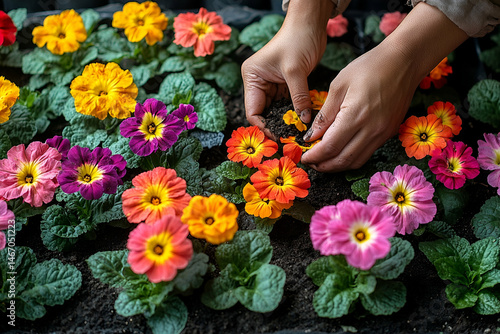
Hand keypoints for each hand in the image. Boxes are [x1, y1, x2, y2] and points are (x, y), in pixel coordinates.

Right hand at [241, 0, 333, 137]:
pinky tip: (302, 121)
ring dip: (286, 120)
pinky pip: (287, 104)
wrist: (310, 24)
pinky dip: (294, 112)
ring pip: (276, 111)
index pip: (253, 110)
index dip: (264, 126)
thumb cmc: (297, 40)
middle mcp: (258, 82)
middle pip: (264, 113)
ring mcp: (272, 84)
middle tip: (289, 138)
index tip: (278, 137)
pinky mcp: (285, 85)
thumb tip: (303, 121)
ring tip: (297, 132)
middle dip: (276, 125)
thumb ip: (298, 98)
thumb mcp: (296, 71)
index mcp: (252, 77)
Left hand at [301, 2, 467, 171]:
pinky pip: (367, 153)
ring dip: (337, 166)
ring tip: (323, 162)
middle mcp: (371, 129)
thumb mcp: (338, 86)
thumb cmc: (369, 67)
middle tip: (311, 163)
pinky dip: (351, 158)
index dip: (315, 156)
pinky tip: (340, 152)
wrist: (404, 62)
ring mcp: (382, 133)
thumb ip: (324, 114)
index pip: (330, 146)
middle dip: (324, 165)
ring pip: (356, 161)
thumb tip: (311, 136)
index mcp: (355, 115)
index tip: (304, 157)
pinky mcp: (389, 133)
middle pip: (343, 159)